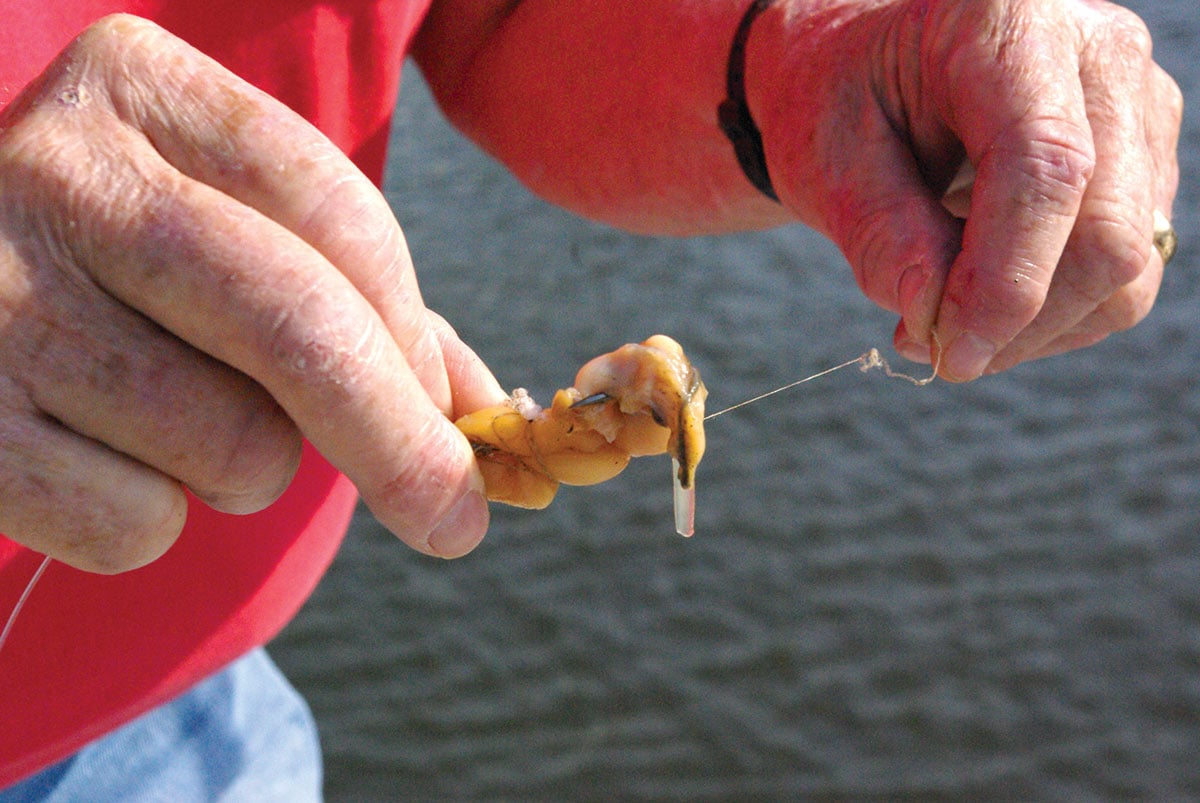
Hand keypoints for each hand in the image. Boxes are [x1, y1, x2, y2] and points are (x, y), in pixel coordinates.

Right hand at [0, 15, 504, 571]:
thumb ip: (364, 307)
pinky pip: (135, 522)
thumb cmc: (121, 275)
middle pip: (295, 322)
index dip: (413, 334)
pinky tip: (94, 455)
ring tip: (168, 415)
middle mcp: (58, 170)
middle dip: (399, 440)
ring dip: (242, 467)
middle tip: (457, 521)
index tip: (454, 416)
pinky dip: (150, 519)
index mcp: (141, 89)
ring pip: (228, 441)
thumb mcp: (232, 237)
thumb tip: (490, 416)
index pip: (340, 213)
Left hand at [749, 0, 1180, 379]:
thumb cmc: (842, 104)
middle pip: (1106, 230)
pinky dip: (1054, 311)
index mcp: (1007, 24)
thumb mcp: (829, 160)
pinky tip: (981, 294)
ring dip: (1035, 328)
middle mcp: (1098, 53)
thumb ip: (882, 237)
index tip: (949, 353)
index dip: (1004, 282)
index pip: (1045, 169)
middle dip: (1020, 321)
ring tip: (944, 318)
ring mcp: (1138, 105)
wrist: (872, 74)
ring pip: (1128, 265)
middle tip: (932, 348)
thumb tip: (938, 320)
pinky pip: (1127, 270)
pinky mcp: (1144, 157)